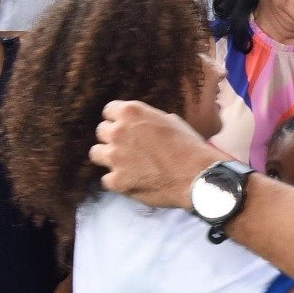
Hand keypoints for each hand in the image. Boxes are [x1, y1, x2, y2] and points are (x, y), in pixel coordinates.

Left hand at [91, 99, 219, 209]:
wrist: (197, 175)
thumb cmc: (189, 147)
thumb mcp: (170, 121)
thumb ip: (148, 121)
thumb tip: (144, 125)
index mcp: (131, 112)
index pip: (108, 111)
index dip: (118, 120)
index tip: (125, 128)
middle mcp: (118, 132)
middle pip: (101, 131)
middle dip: (112, 138)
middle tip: (127, 148)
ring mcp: (115, 157)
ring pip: (96, 153)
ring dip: (108, 158)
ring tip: (124, 165)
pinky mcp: (117, 180)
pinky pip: (107, 179)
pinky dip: (118, 181)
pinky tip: (133, 182)